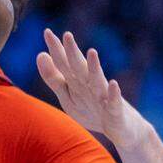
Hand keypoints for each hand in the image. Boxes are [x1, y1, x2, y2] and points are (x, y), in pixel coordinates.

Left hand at [37, 30, 148, 149]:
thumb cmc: (93, 110)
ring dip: (95, 68)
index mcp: (78, 82)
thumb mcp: (68, 96)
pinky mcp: (116, 111)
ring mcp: (104, 97)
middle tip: (67, 35)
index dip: (56, 50)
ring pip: (98, 81)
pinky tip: (113, 83)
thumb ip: (54, 78)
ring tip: (92, 52)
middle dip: (73, 53)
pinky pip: (114, 102)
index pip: (65, 63)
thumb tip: (40, 54)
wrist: (122, 130)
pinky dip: (114, 94)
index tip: (47, 32)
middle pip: (80, 68)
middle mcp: (91, 86)